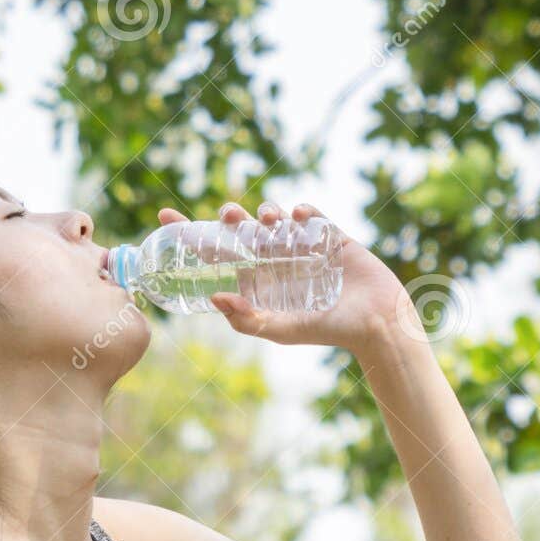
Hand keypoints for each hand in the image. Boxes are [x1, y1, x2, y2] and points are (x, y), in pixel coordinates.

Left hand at [155, 201, 421, 357]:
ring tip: (267, 221)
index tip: (164, 218)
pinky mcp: (327, 233)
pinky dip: (300, 210)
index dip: (189, 234)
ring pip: (271, 215)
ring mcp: (300, 244)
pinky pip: (308, 212)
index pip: (215, 253)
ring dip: (264, 212)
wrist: (375, 321)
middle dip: (230, 217)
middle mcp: (274, 259)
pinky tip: (300, 218)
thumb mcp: (281, 330)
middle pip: (240, 229)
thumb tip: (215, 298)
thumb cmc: (327, 330)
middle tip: (229, 216)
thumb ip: (248, 320)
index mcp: (257, 279)